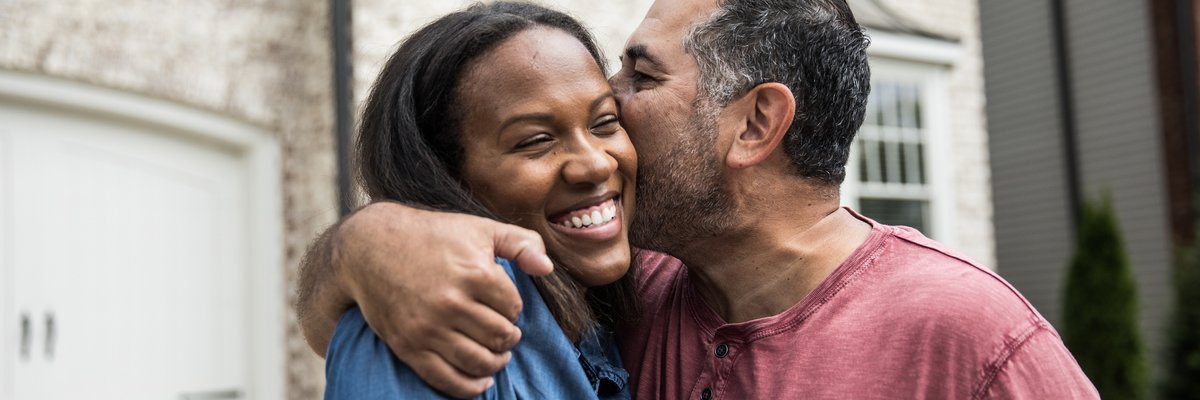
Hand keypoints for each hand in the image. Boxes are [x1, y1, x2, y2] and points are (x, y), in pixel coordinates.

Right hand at [333, 202, 551, 396]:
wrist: (370, 248)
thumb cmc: (431, 235)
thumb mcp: (480, 228)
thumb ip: (521, 242)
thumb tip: (547, 268)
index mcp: (475, 273)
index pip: (514, 308)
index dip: (514, 309)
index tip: (504, 306)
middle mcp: (452, 303)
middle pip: (500, 337)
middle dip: (508, 338)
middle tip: (505, 334)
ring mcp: (428, 327)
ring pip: (479, 361)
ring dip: (495, 362)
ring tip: (497, 355)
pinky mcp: (408, 345)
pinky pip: (446, 379)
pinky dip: (470, 387)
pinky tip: (481, 381)